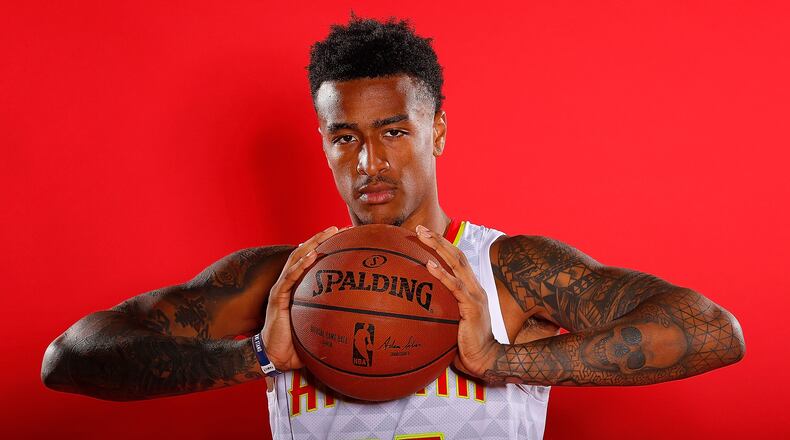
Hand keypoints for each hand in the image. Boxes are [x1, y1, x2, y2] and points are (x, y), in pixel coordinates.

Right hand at [261, 226, 340, 371]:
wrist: (277, 357)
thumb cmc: (299, 344)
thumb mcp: (321, 328)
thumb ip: (336, 320)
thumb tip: (364, 322)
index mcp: (300, 287)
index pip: (314, 260)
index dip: (328, 247)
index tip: (347, 237)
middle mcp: (291, 283)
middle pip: (306, 253)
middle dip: (323, 238)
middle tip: (341, 227)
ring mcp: (282, 288)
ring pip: (298, 259)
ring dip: (313, 243)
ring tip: (328, 232)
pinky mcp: (277, 297)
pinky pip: (290, 277)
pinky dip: (300, 265)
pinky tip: (311, 255)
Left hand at [415, 224, 500, 377]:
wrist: (483, 359)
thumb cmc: (464, 344)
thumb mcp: (450, 322)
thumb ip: (439, 309)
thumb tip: (413, 307)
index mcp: (470, 288)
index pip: (456, 260)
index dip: (441, 245)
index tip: (424, 236)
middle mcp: (474, 287)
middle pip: (456, 255)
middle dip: (438, 239)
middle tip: (419, 229)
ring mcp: (475, 295)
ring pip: (456, 263)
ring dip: (438, 247)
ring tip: (422, 237)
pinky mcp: (472, 306)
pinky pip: (455, 286)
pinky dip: (441, 274)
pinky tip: (429, 265)